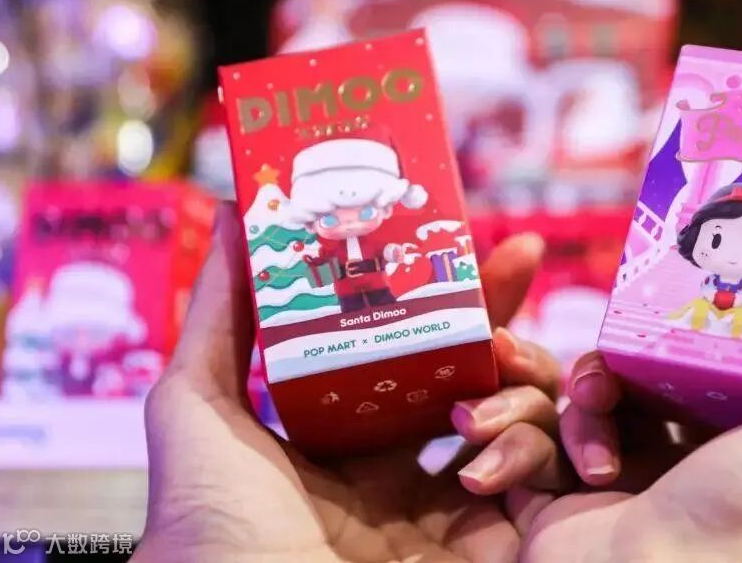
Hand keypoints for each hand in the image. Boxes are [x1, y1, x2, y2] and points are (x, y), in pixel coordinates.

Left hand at [135, 204, 562, 562]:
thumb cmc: (211, 525)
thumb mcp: (200, 408)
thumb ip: (221, 316)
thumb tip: (239, 213)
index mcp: (347, 449)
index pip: (415, 361)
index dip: (446, 302)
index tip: (474, 240)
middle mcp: (404, 482)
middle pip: (478, 382)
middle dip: (507, 319)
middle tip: (522, 255)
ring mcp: (451, 520)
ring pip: (523, 423)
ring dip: (521, 377)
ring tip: (499, 357)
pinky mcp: (491, 553)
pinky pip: (540, 484)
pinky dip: (529, 449)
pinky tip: (484, 443)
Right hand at [524, 264, 741, 562]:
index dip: (718, 312)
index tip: (693, 272)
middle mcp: (706, 453)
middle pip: (656, 360)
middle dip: (628, 349)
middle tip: (620, 352)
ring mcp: (638, 473)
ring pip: (595, 388)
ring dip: (584, 390)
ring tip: (591, 405)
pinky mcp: (573, 488)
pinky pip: (547, 431)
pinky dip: (547, 438)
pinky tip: (571, 467)